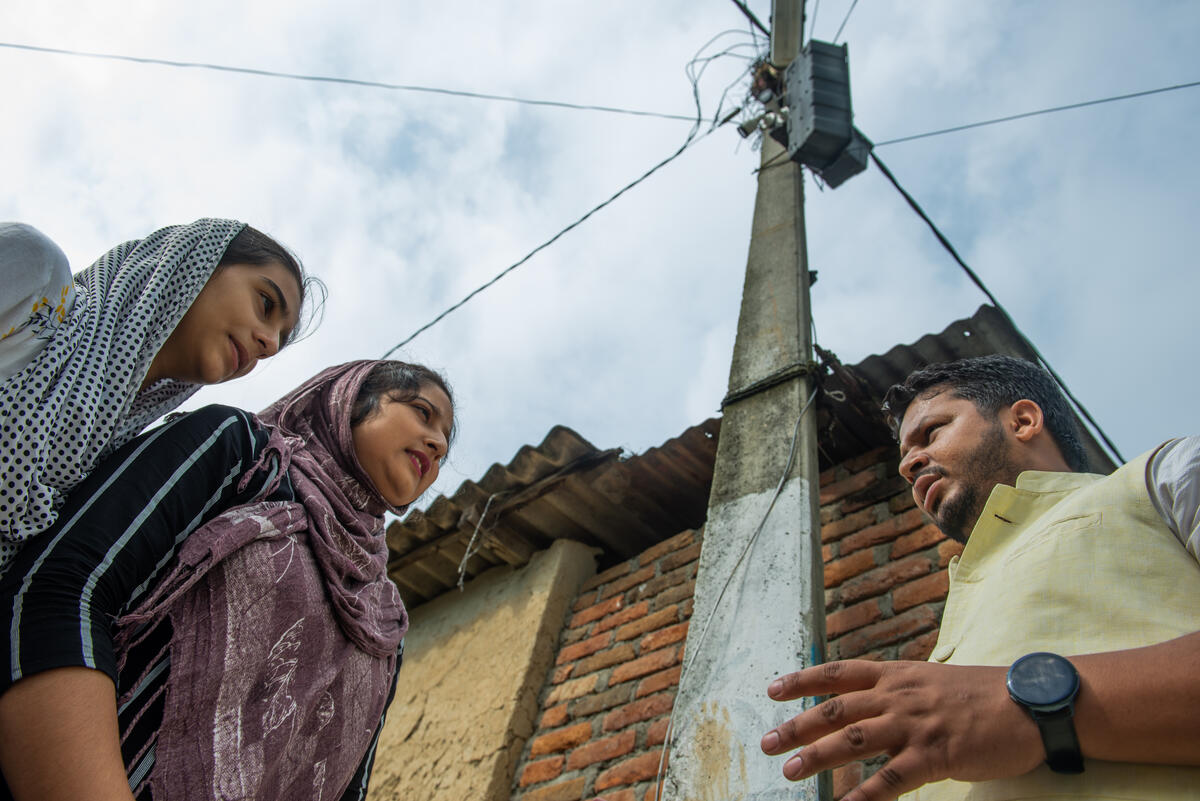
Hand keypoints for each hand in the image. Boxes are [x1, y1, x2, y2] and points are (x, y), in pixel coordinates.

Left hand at [759, 659, 1042, 799]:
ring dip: (818, 757)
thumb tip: (874, 699)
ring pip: (853, 740)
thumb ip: (901, 689)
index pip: (839, 673)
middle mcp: (899, 695)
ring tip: (789, 772)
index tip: (772, 690)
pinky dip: (865, 795)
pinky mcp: (936, 755)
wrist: (1032, 704)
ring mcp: (916, 724)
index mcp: (897, 674)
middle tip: (767, 743)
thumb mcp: (934, 679)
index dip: (803, 681)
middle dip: (797, 726)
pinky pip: (892, 778)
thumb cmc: (986, 694)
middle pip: (836, 709)